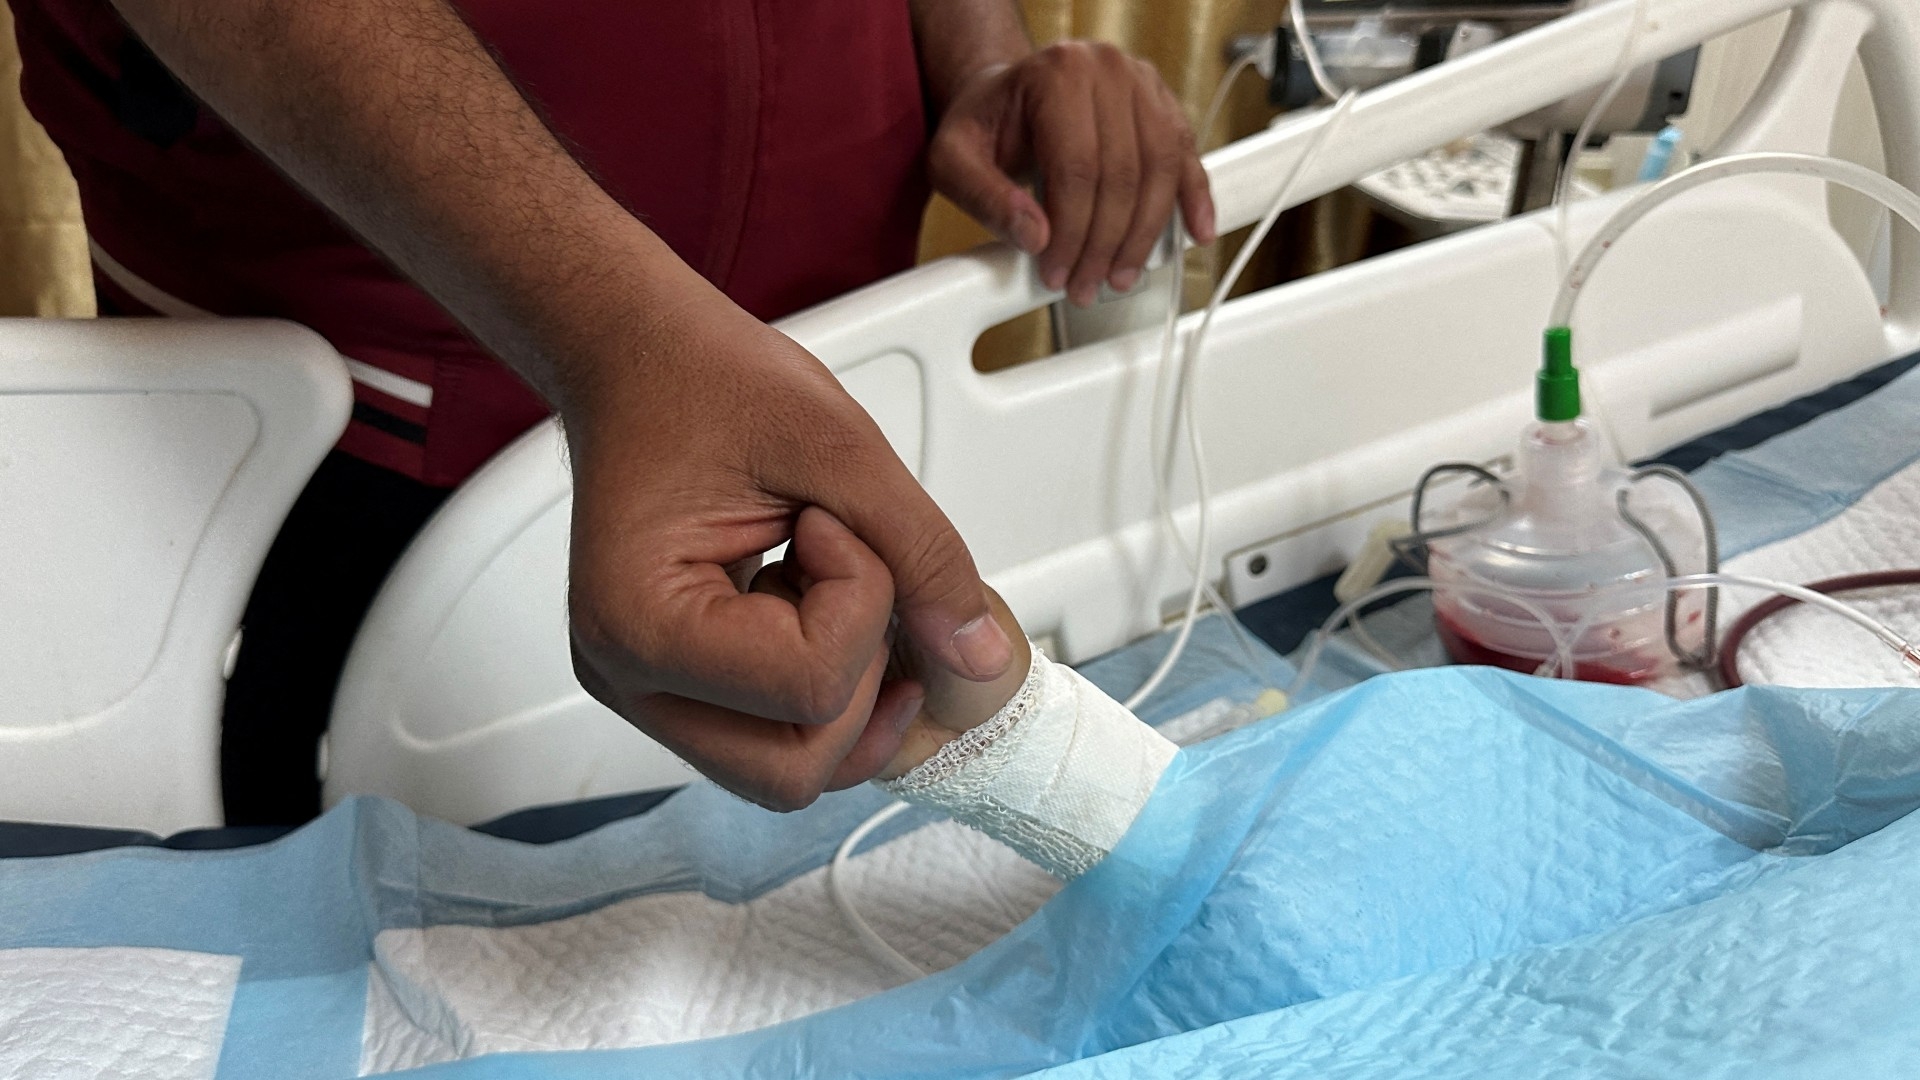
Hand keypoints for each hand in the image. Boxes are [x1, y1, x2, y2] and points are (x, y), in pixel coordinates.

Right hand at [563, 282, 1014, 811]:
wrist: (638, 357)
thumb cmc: (706, 381)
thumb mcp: (839, 445)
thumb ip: (922, 553)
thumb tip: (979, 656)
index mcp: (637, 621)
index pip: (808, 688)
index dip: (862, 602)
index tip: (831, 519)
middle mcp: (626, 679)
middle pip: (793, 770)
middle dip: (856, 672)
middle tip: (840, 568)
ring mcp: (645, 692)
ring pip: (787, 773)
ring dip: (840, 691)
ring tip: (816, 586)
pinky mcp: (673, 688)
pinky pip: (772, 742)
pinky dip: (820, 695)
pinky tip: (814, 611)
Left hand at [927, 41, 1215, 307]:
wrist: (1007, 97)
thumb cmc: (984, 125)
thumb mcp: (954, 159)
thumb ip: (984, 197)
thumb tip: (1035, 238)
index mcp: (1057, 73)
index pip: (1076, 168)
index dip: (1072, 232)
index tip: (1058, 273)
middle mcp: (1106, 69)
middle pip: (1122, 173)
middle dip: (1106, 243)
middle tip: (1087, 285)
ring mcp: (1141, 82)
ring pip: (1160, 170)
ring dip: (1146, 233)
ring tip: (1121, 273)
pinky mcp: (1162, 103)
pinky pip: (1185, 156)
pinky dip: (1195, 198)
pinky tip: (1195, 234)